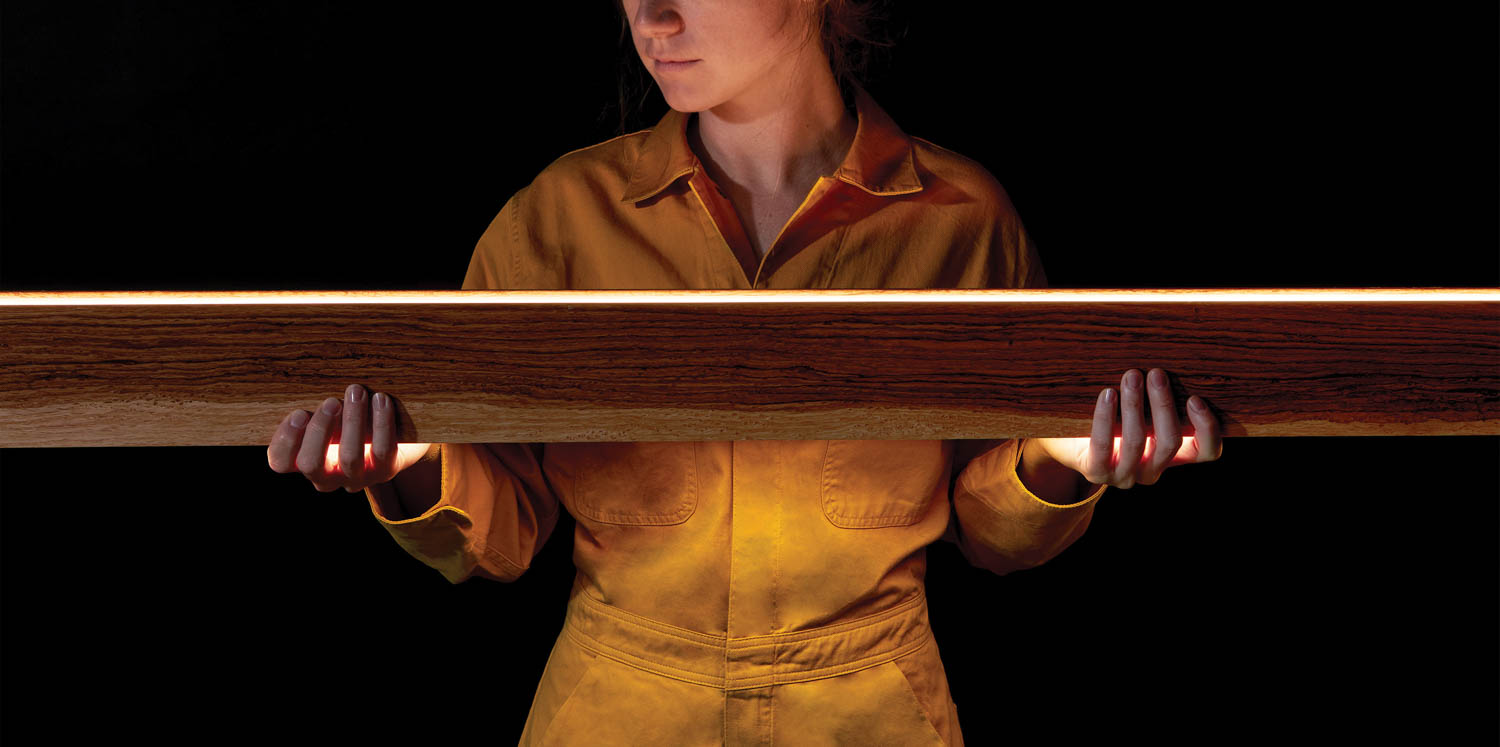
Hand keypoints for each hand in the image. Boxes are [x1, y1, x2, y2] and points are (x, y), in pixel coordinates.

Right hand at [266, 383, 433, 492]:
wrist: (395, 440)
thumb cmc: (351, 421)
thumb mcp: (329, 415)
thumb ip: (316, 406)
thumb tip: (309, 375)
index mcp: (305, 461)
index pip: (280, 462)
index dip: (285, 440)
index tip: (298, 413)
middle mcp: (327, 477)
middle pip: (311, 464)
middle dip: (319, 430)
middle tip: (331, 402)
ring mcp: (356, 478)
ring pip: (349, 457)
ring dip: (352, 421)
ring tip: (356, 392)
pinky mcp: (385, 471)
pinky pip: (382, 450)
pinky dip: (382, 423)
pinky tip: (381, 399)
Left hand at [1031, 368, 1222, 489]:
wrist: (1067, 441)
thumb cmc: (1112, 417)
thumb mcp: (1141, 410)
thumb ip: (1158, 396)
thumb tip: (1171, 358)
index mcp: (1172, 455)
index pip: (1205, 452)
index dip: (1207, 429)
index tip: (1195, 398)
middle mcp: (1152, 470)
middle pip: (1170, 442)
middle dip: (1164, 405)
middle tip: (1156, 374)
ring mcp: (1125, 475)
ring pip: (1137, 442)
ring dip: (1135, 405)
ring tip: (1130, 376)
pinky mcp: (1096, 471)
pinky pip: (1103, 445)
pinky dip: (1106, 417)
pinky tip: (1107, 394)